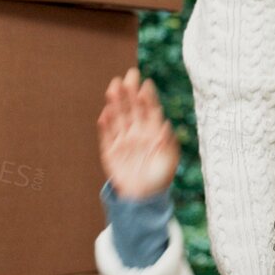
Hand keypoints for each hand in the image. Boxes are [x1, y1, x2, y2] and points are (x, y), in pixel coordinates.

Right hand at [97, 68, 179, 199]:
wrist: (143, 199)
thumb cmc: (159, 179)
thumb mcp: (168, 161)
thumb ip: (168, 144)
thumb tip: (166, 125)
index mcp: (153, 133)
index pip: (150, 110)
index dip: (148, 97)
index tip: (146, 83)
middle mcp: (137, 133)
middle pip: (133, 108)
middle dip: (130, 92)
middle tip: (128, 75)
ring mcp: (123, 140)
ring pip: (119, 117)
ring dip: (116, 102)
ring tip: (114, 87)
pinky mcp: (110, 151)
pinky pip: (107, 135)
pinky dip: (106, 124)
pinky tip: (105, 113)